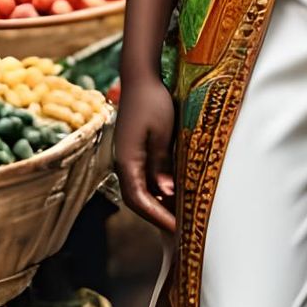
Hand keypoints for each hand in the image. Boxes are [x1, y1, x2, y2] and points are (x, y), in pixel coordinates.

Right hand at [114, 74, 177, 232]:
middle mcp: (124, 162)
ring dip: (159, 204)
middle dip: (158, 216)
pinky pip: (145, 177)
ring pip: (141, 190)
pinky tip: (176, 193)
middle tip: (182, 229)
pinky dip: (159, 189)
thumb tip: (166, 194)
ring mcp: (129, 157)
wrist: (141, 77)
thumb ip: (162, 164)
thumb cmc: (153, 101)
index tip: (176, 230)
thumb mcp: (162, 132)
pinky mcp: (136, 151)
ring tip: (182, 215)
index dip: (157, 217)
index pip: (138, 199)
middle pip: (137, 199)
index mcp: (127, 160)